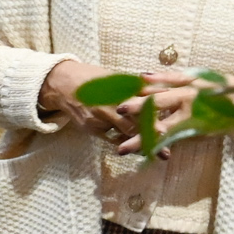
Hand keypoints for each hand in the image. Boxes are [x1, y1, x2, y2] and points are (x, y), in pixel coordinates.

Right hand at [41, 58, 162, 146]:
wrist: (64, 84)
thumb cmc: (95, 79)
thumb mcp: (118, 78)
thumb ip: (139, 87)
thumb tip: (164, 91)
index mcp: (119, 90)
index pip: (141, 107)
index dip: (155, 120)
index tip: (169, 130)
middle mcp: (109, 105)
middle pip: (133, 126)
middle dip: (149, 140)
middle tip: (166, 153)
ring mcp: (99, 119)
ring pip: (122, 135)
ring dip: (138, 146)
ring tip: (153, 155)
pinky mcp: (91, 128)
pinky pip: (111, 138)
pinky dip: (123, 143)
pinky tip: (134, 149)